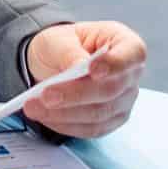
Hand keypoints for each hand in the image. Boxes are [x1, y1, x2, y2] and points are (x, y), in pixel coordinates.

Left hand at [23, 21, 146, 137]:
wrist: (52, 64)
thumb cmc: (61, 46)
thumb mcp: (58, 39)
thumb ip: (69, 51)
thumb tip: (78, 66)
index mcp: (124, 43)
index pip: (133, 53)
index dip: (115, 63)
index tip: (92, 69)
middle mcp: (129, 74)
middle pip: (111, 89)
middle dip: (75, 94)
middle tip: (45, 95)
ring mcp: (123, 100)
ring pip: (99, 113)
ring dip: (64, 113)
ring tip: (34, 107)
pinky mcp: (110, 121)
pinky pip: (91, 129)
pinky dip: (65, 124)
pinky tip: (45, 116)